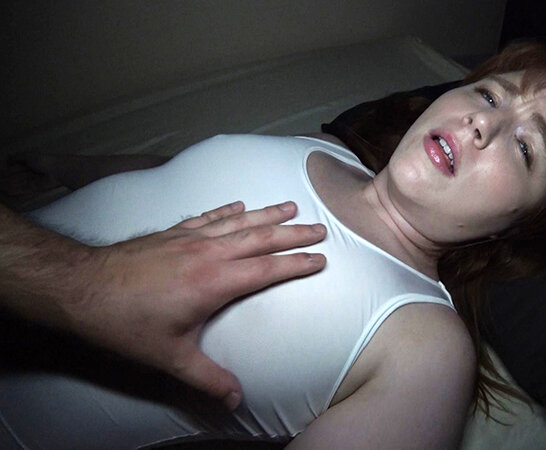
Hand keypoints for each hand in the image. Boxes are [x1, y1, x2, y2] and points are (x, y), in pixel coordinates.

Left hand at [66, 201, 325, 409]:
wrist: (82, 288)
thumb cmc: (126, 322)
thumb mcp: (170, 357)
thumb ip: (207, 377)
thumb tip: (236, 399)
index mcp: (214, 282)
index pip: (267, 269)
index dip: (297, 264)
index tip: (320, 259)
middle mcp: (207, 253)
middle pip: (260, 238)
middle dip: (293, 233)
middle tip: (319, 228)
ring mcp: (189, 238)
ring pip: (238, 221)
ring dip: (267, 214)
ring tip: (290, 206)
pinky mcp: (171, 233)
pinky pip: (207, 216)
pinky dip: (227, 210)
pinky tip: (238, 204)